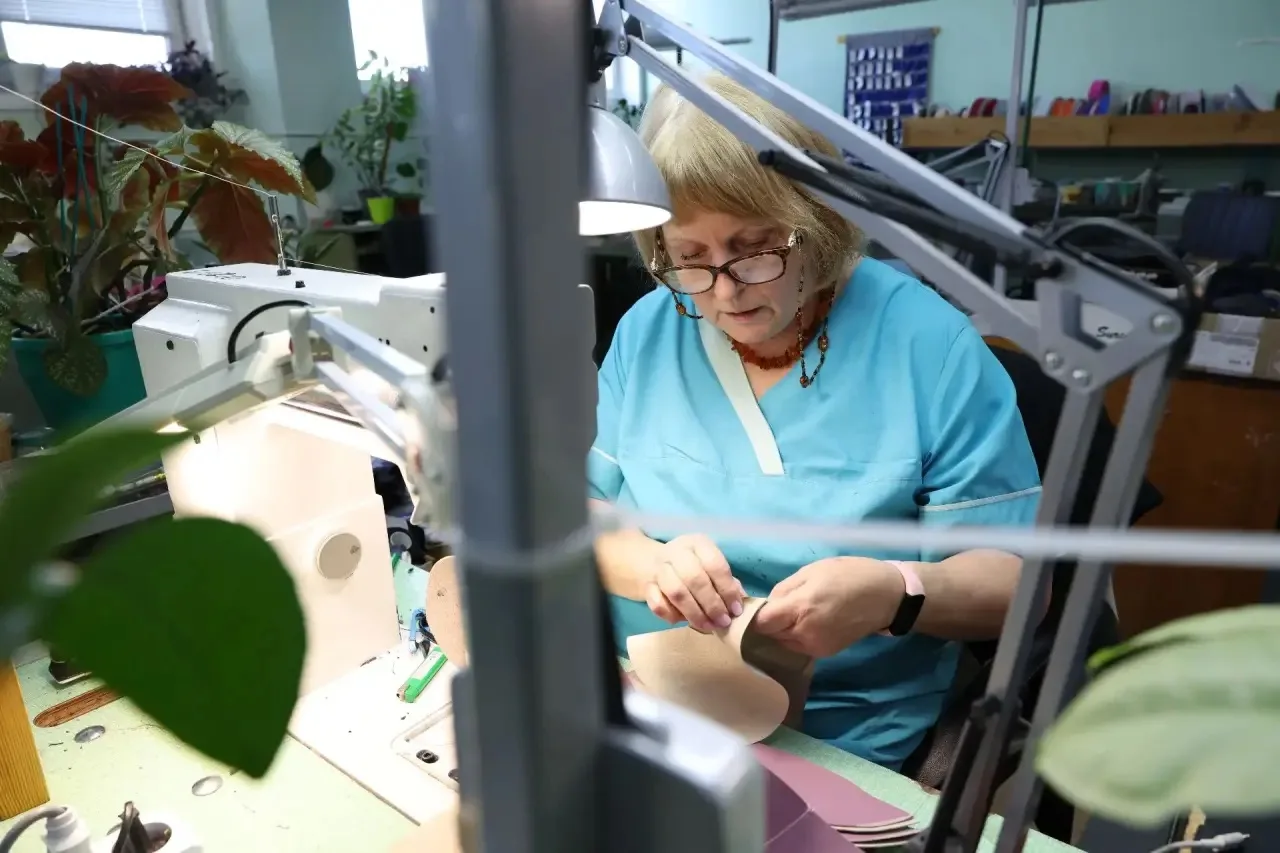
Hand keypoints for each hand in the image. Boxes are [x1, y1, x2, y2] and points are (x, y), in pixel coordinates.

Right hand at [643, 534, 744, 631]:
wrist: (658, 563)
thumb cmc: (695, 568)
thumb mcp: (713, 568)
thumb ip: (728, 584)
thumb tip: (739, 605)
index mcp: (698, 543)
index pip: (714, 564)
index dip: (727, 589)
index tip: (736, 610)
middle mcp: (676, 551)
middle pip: (694, 578)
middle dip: (712, 604)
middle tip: (723, 622)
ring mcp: (658, 568)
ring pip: (676, 592)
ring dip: (695, 613)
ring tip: (708, 626)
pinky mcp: (647, 585)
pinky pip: (657, 604)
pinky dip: (671, 615)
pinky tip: (682, 620)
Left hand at [753, 557, 904, 656]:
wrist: (886, 596)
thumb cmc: (849, 575)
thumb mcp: (812, 571)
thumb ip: (784, 589)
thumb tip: (767, 605)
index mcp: (801, 608)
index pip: (762, 622)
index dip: (755, 614)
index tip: (755, 606)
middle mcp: (805, 633)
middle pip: (771, 634)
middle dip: (769, 622)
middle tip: (778, 606)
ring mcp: (816, 647)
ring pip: (783, 642)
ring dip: (782, 630)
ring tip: (794, 612)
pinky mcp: (825, 653)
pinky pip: (799, 646)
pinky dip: (796, 636)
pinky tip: (807, 621)